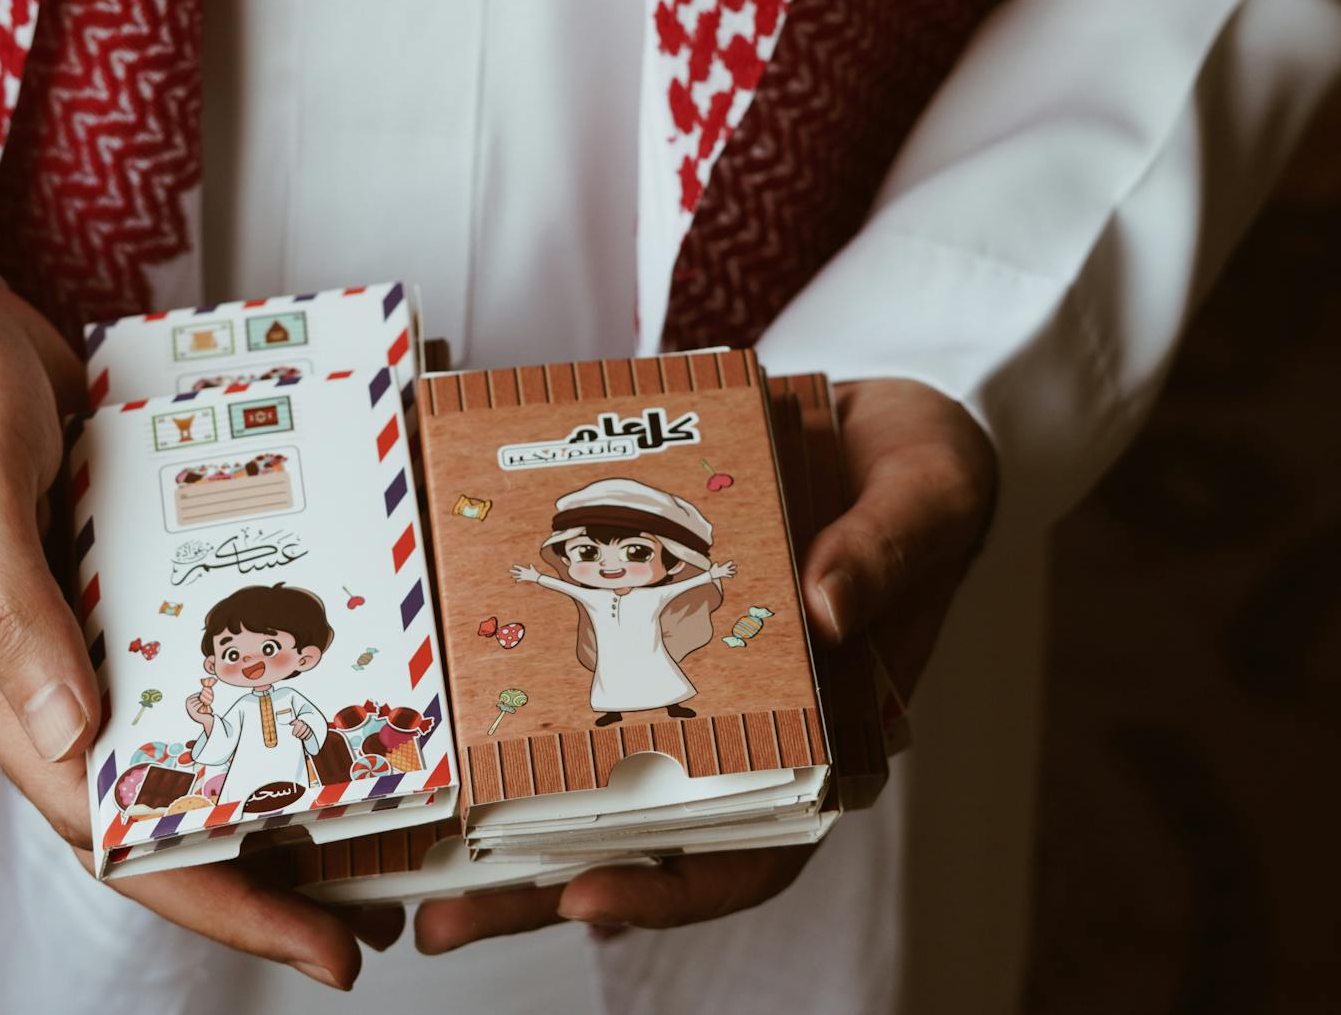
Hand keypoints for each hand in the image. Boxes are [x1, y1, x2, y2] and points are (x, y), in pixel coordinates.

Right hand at [0, 248, 370, 988]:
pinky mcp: (124, 562)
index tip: (314, 944)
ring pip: (191, 721)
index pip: (108, 826)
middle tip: (381, 901)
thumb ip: (8, 607)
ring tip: (384, 800)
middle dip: (270, 861)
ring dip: (276, 764)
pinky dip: (264, 655)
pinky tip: (341, 660)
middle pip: (165, 796)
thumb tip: (70, 736)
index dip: (212, 895)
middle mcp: (47, 667)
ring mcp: (89, 616)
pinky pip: (200, 629)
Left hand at [414, 377, 994, 954]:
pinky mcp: (652, 631)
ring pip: (598, 779)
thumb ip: (886, 552)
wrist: (883, 423)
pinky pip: (580, 678)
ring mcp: (700, 686)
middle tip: (446, 916)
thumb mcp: (926, 497)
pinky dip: (514, 700)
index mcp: (837, 736)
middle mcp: (757, 729)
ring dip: (508, 824)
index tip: (586, 896)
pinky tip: (442, 711)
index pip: (759, 850)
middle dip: (544, 884)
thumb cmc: (921, 476)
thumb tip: (829, 608)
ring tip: (414, 856)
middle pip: (649, 839)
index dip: (673, 888)